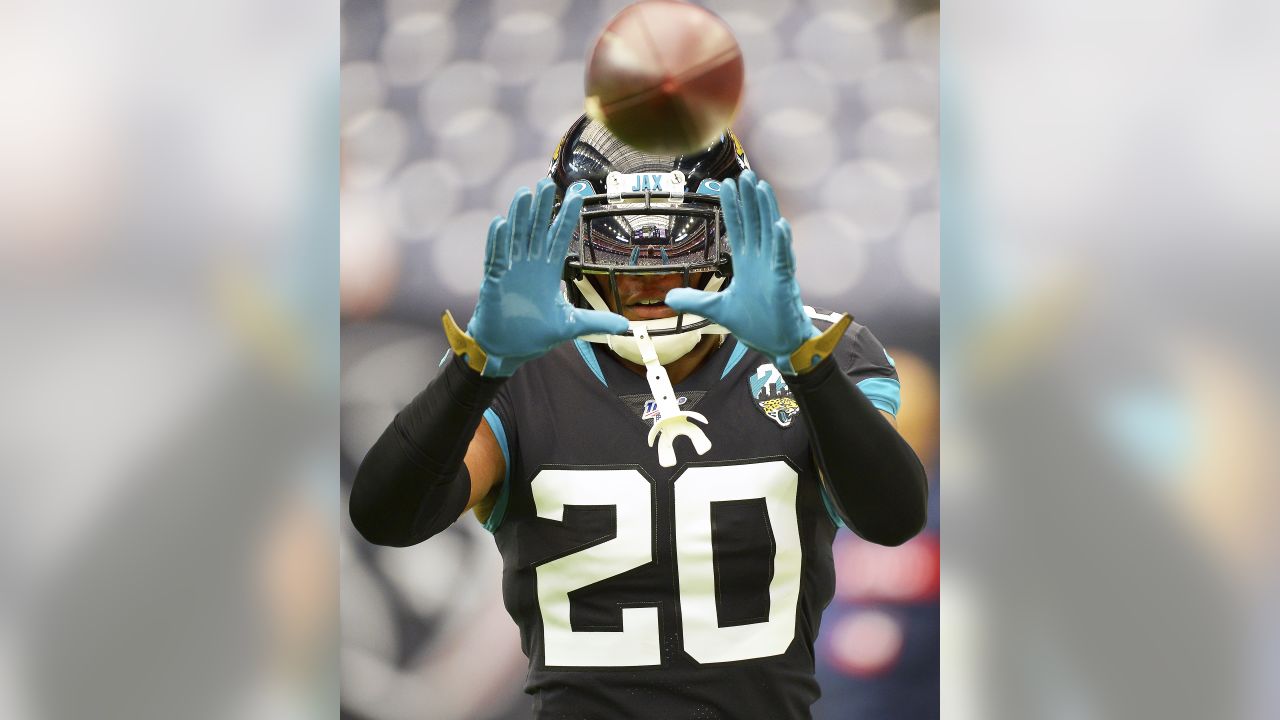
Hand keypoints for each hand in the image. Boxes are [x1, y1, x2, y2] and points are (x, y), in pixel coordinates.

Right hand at [468, 178, 628, 375]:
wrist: (507, 351)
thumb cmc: (534, 334)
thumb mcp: (569, 326)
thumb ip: (595, 322)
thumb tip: (625, 326)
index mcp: (548, 271)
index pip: (559, 236)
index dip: (567, 215)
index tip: (579, 192)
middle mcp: (530, 265)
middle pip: (537, 230)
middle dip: (542, 207)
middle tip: (548, 182)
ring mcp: (510, 272)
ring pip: (516, 238)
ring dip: (519, 216)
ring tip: (524, 193)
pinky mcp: (493, 283)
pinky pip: (495, 258)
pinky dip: (497, 242)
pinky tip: (500, 223)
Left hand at [664, 170, 817, 372]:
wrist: (780, 345)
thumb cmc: (757, 325)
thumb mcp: (716, 311)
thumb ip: (694, 301)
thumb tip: (668, 298)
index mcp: (747, 265)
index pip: (738, 230)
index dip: (732, 207)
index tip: (727, 186)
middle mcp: (762, 262)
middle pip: (754, 224)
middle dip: (749, 199)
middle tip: (745, 174)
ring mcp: (774, 270)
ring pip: (770, 233)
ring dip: (766, 210)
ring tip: (761, 186)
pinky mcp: (784, 283)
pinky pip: (783, 259)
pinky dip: (782, 242)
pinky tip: (779, 224)